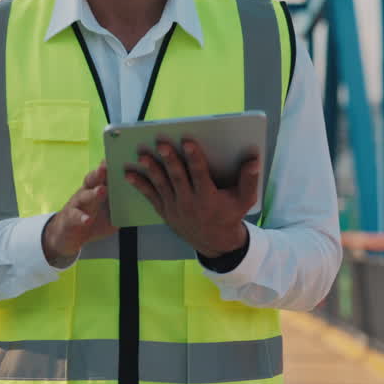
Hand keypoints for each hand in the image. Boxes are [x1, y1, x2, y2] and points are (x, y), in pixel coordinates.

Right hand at [41, 162, 114, 266]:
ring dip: (93, 193)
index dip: (110, 166)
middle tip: (107, 167)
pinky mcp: (69, 218)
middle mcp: (85, 192)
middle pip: (92, 179)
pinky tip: (87, 220)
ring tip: (102, 191)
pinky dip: (81, 218)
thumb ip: (122, 205)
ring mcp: (76, 204)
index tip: (119, 157)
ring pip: (83, 195)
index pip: (104, 174)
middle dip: (100, 173)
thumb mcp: (109, 213)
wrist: (68, 236)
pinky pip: (75, 216)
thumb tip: (143, 200)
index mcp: (96, 188)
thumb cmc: (91, 219)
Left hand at [125, 139, 259, 257]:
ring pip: (161, 186)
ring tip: (142, 155)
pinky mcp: (164, 211)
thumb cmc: (230, 215)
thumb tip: (254, 160)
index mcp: (208, 198)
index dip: (194, 158)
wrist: (214, 242)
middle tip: (160, 143)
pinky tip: (129, 173)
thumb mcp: (244, 200)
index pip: (200, 175)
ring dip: (151, 170)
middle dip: (169, 160)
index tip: (187, 142)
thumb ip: (249, 180)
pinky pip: (150, 196)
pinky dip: (140, 185)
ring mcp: (175, 208)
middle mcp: (189, 203)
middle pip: (177, 178)